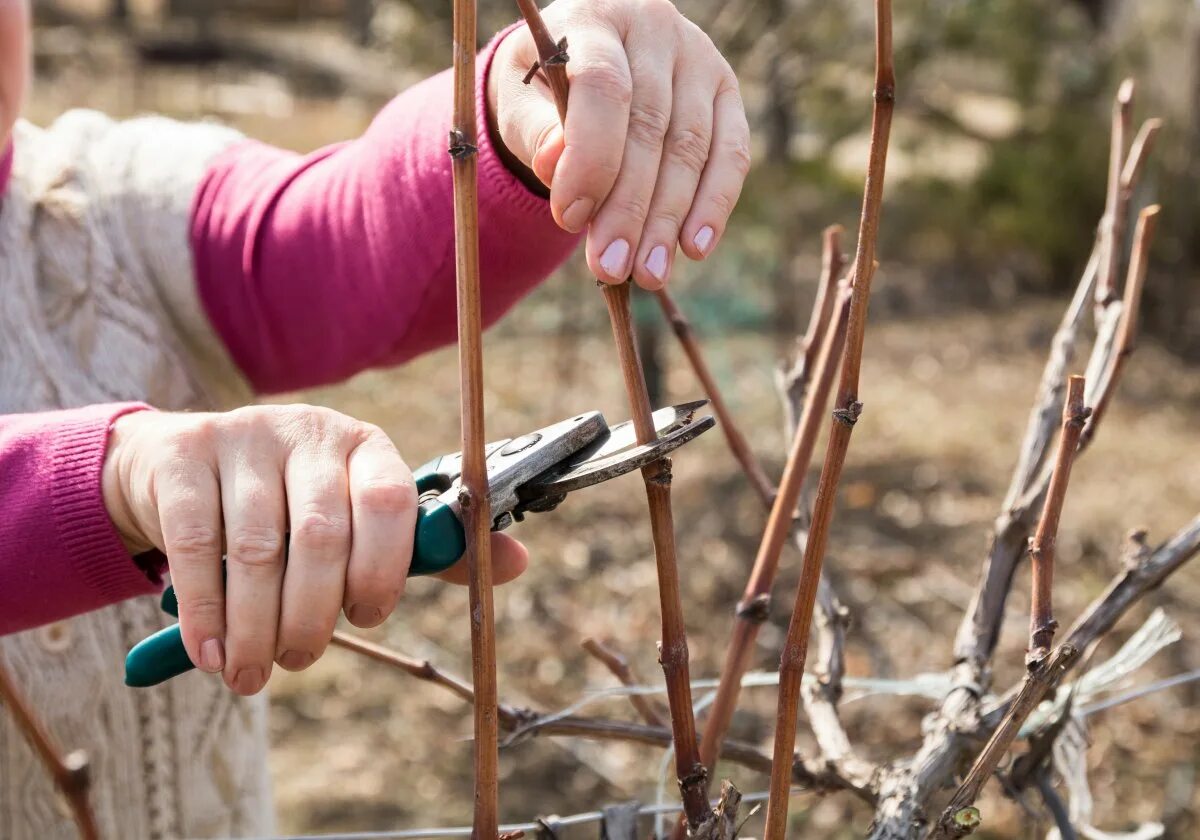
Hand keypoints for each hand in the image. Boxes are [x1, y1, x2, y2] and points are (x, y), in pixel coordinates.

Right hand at [101, 406, 527, 695]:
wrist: (185, 465)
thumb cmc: (293, 506)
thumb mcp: (362, 517)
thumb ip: (431, 547)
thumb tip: (520, 562)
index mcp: (367, 446)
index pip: (390, 500)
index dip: (384, 569)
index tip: (367, 618)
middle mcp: (310, 432)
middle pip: (322, 535)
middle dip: (314, 615)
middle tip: (301, 661)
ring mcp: (244, 437)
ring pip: (256, 548)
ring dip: (256, 626)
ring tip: (252, 673)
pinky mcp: (185, 456)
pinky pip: (195, 544)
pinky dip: (205, 610)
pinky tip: (210, 651)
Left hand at [487, 0, 750, 290]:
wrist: (580, 62)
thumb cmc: (542, 89)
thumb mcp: (521, 104)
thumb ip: (536, 134)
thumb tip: (557, 166)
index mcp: (596, 17)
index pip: (602, 86)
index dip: (590, 158)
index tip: (569, 220)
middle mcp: (656, 27)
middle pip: (649, 127)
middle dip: (630, 207)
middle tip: (611, 268)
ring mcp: (699, 57)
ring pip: (690, 148)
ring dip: (670, 219)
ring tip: (648, 275)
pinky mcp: (727, 91)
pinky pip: (730, 152)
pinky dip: (715, 204)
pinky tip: (695, 247)